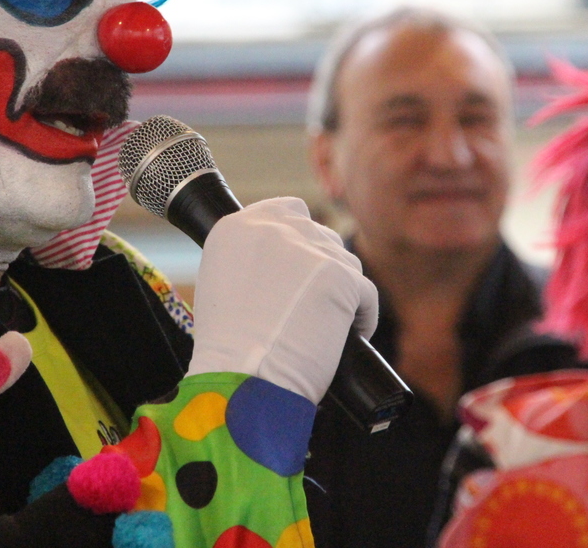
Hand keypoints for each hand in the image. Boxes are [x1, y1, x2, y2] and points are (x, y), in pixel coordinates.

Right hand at [187, 196, 377, 403]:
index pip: (285, 211)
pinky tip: (350, 336)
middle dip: (322, 264)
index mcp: (238, 227)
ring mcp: (312, 249)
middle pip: (319, 234)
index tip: (302, 266)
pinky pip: (366, 294)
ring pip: (346, 261)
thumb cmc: (227, 348)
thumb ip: (249, 261)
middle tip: (315, 303)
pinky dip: (361, 317)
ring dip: (342, 289)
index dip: (299, 239)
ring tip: (328, 326)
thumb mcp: (220, 285)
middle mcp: (274, 228)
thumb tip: (286, 267)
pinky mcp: (342, 276)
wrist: (243, 375)